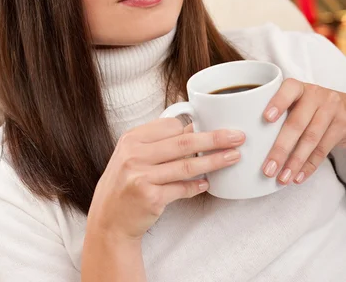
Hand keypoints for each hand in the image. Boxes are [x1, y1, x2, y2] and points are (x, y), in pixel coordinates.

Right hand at [86, 118, 244, 241]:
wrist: (108, 221)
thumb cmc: (125, 184)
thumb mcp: (133, 156)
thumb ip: (159, 143)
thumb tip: (195, 129)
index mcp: (132, 138)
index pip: (170, 126)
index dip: (194, 127)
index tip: (216, 126)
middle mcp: (135, 155)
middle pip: (184, 143)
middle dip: (215, 139)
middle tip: (237, 137)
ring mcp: (141, 176)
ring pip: (187, 166)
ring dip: (214, 162)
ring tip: (233, 157)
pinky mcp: (150, 197)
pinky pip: (182, 189)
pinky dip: (197, 186)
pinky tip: (208, 184)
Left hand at [262, 78, 345, 185]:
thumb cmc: (310, 107)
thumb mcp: (297, 101)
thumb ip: (279, 112)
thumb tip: (251, 139)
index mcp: (299, 88)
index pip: (289, 90)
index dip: (278, 102)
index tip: (266, 118)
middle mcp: (315, 96)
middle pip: (297, 123)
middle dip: (281, 148)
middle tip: (268, 168)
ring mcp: (331, 110)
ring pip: (311, 139)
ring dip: (295, 162)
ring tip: (282, 177)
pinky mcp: (341, 126)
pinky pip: (323, 150)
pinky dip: (309, 166)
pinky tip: (298, 177)